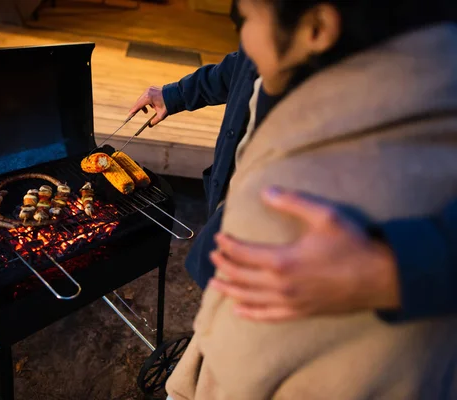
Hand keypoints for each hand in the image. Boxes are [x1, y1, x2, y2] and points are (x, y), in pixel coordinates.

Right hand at [129, 86, 167, 125]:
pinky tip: (152, 106)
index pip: (138, 105)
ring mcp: (149, 89)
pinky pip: (146, 96)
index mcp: (148, 97)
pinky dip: (147, 101)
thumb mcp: (162, 115)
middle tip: (134, 115)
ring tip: (147, 111)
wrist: (177, 94)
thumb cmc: (169, 104)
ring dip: (143, 105)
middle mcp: (147, 92)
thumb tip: (149, 125)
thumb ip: (155, 121)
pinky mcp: (151, 88)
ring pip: (142, 99)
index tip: (128, 115)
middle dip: (137, 109)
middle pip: (139, 102)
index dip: (133, 111)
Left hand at [208, 187, 400, 321]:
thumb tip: (265, 192)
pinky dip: (250, 313)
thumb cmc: (353, 245)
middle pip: (241, 277)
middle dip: (223, 265)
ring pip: (249, 298)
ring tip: (214, 283)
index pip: (243, 253)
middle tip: (213, 256)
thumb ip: (292, 202)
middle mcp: (281, 285)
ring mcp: (290, 302)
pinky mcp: (301, 313)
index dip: (228, 246)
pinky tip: (239, 311)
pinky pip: (268, 316)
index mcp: (282, 261)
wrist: (382, 278)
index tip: (219, 238)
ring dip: (229, 290)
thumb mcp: (324, 216)